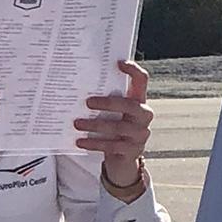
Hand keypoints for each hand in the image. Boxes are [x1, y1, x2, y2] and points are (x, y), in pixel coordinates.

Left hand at [77, 61, 152, 200]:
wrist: (123, 159)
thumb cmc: (115, 128)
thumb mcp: (114, 113)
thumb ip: (106, 99)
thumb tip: (79, 85)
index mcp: (139, 101)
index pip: (142, 80)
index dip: (133, 70)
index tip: (118, 63)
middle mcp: (144, 115)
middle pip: (129, 105)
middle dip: (107, 103)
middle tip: (87, 102)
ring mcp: (140, 134)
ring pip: (118, 127)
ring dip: (95, 125)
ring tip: (77, 123)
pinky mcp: (133, 151)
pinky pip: (112, 146)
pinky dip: (94, 143)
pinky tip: (80, 141)